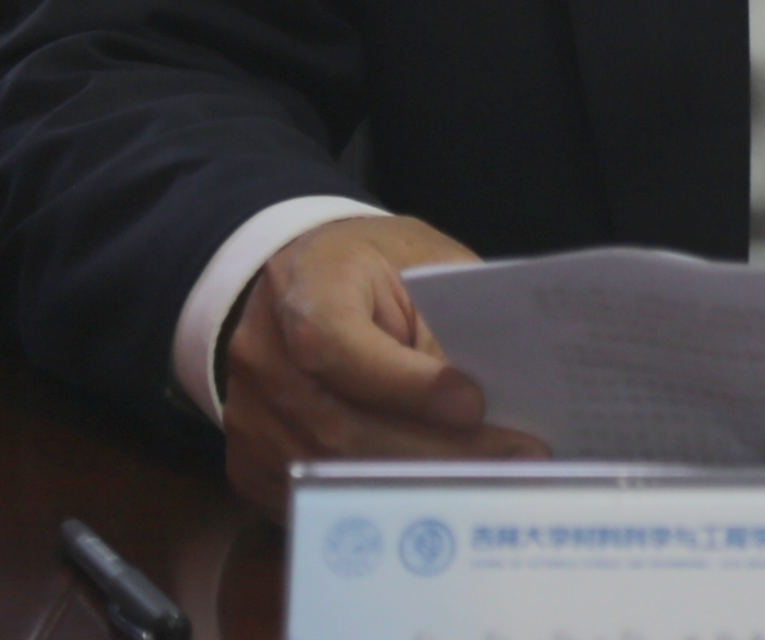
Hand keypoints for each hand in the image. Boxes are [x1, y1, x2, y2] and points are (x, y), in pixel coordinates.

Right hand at [219, 214, 547, 514]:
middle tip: (516, 459)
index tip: (473, 402)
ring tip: (494, 480)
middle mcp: (261, 352)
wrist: (305, 280)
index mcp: (302, 283)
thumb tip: (496, 403)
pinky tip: (442, 492)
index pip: (334, 343)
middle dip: (438, 451)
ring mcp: (248, 415)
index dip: (402, 383)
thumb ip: (449, 322)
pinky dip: (384, 499)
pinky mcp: (252, 461)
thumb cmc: (374, 268)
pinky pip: (319, 499)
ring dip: (420, 484)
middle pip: (342, 426)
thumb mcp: (419, 265)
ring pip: (336, 473)